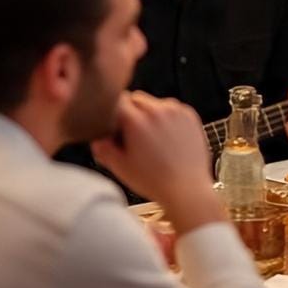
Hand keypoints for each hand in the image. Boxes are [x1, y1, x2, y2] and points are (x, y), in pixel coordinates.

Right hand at [92, 92, 223, 233]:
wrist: (187, 189)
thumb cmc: (155, 182)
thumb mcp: (119, 167)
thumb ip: (102, 147)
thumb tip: (97, 135)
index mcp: (137, 121)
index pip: (117, 100)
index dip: (112, 114)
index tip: (114, 126)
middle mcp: (158, 111)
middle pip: (135, 98)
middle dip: (130, 112)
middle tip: (132, 135)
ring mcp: (176, 112)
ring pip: (154, 102)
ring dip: (149, 114)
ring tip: (151, 139)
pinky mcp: (189, 116)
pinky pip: (171, 108)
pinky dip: (166, 117)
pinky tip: (166, 138)